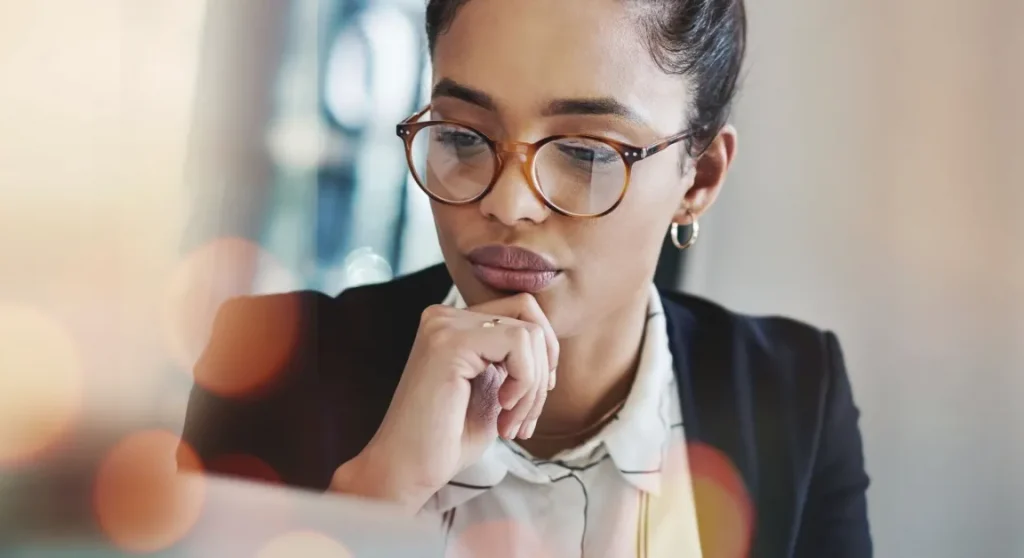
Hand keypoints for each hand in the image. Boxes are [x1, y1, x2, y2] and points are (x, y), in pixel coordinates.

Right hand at [330, 293, 558, 511]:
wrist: (407, 470)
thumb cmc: (448, 438)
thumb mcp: (493, 388)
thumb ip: (515, 360)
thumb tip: (550, 343)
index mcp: (455, 323)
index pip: (523, 310)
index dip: (543, 353)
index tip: (531, 399)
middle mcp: (446, 316)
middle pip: (530, 315)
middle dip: (542, 371)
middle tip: (523, 418)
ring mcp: (445, 325)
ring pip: (529, 332)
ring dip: (533, 388)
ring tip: (511, 423)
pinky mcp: (449, 342)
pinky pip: (518, 344)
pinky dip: (524, 383)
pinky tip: (501, 410)